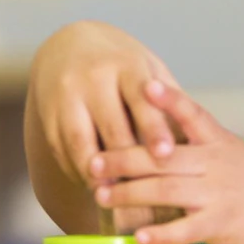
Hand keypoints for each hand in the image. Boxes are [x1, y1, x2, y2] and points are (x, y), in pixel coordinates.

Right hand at [29, 21, 183, 186]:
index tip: (166, 154)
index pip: (141, 98)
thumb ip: (168, 102)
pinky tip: (96, 188)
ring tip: (119, 198)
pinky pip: (62, 150)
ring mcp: (66, 96)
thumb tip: (195, 145)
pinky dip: (79, 172)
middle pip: (112, 126)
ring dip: (99, 174)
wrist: (69, 46)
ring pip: (82, 142)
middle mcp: (93, 78)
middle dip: (128, 162)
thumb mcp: (148, 71)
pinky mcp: (47, 115)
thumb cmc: (123, 67)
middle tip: (148, 192)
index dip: (153, 128)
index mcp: (126, 66)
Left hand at [89, 82, 243, 243]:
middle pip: (162, 156)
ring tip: (101, 196)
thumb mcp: (232, 153)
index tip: (144, 85)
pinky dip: (159, 234)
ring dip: (130, 193)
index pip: (191, 114)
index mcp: (217, 142)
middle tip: (92, 162)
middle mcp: (216, 163)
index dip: (168, 99)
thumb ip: (196, 143)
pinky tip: (137, 236)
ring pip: (165, 190)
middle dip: (124, 158)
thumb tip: (155, 130)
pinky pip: (184, 230)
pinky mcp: (221, 225)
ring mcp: (218, 194)